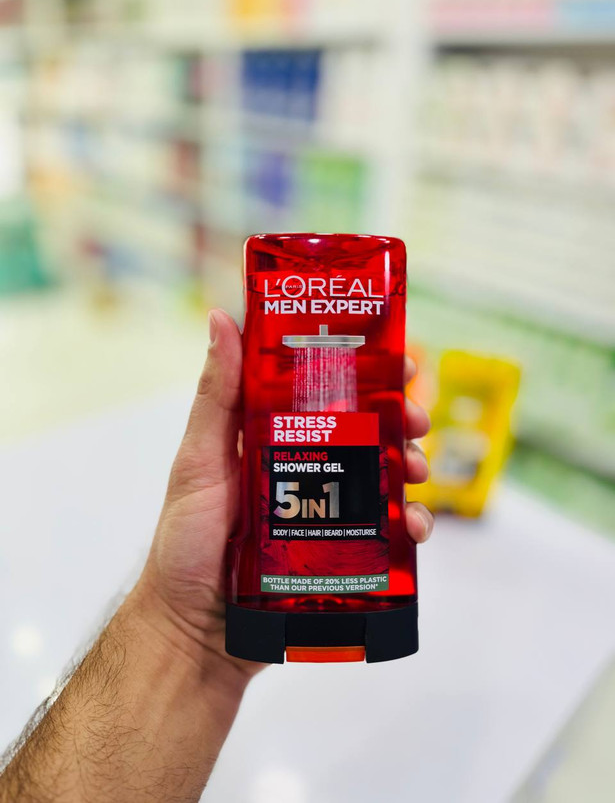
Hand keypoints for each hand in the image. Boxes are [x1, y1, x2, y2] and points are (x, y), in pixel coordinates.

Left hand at [136, 309, 433, 675]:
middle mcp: (303, 469)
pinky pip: (383, 534)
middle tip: (418, 421)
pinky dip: (408, 527)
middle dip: (400, 421)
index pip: (325, 393)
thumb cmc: (186, 544)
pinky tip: (416, 530)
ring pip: (381, 479)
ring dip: (411, 469)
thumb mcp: (199, 461)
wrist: (194, 633)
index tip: (397, 361)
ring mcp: (324, 513)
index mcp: (272, 438)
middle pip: (365, 433)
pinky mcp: (338, 553)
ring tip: (418, 473)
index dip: (365, 373)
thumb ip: (216, 396)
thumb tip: (220, 318)